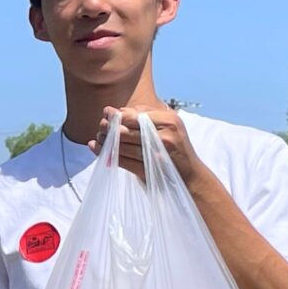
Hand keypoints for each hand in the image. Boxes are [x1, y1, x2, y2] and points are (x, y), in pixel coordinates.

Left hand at [89, 107, 206, 183]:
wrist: (191, 177)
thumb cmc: (175, 149)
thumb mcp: (169, 127)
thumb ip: (146, 116)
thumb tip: (118, 111)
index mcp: (169, 120)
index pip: (134, 115)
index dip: (116, 116)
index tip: (106, 115)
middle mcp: (164, 135)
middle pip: (125, 129)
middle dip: (107, 128)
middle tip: (100, 128)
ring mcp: (157, 154)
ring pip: (121, 145)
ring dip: (105, 142)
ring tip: (97, 139)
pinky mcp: (149, 170)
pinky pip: (122, 161)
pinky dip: (106, 155)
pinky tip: (96, 149)